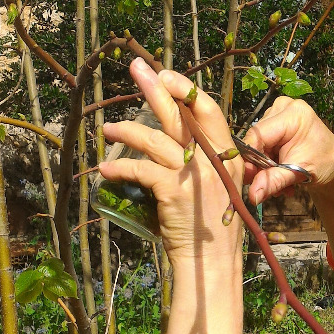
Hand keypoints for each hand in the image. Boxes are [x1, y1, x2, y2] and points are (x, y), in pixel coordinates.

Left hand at [99, 59, 243, 265]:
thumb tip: (174, 144)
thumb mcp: (217, 190)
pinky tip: (106, 171)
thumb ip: (202, 165)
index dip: (185, 90)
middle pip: (180, 115)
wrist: (211, 264)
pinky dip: (120, 169)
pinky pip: (140, 170)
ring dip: (127, 131)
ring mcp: (194, 175)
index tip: (165, 75)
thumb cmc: (211, 231)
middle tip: (136, 69)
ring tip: (108, 130)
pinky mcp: (174, 191)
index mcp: (227, 157)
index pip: (207, 111)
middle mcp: (213, 160)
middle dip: (155, 89)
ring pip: (155, 139)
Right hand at [242, 96, 333, 205]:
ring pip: (258, 146)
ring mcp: (278, 114)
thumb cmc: (324, 164)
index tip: (249, 179)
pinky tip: (282, 174)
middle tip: (271, 187)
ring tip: (282, 183)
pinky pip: (263, 146)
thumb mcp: (298, 173)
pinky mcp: (275, 124)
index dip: (250, 158)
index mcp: (292, 113)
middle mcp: (283, 108)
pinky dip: (269, 165)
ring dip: (267, 169)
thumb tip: (252, 196)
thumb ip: (273, 182)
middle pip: (257, 140)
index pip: (258, 134)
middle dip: (262, 167)